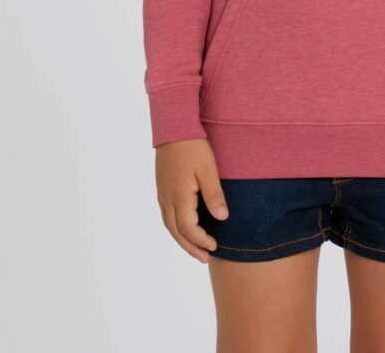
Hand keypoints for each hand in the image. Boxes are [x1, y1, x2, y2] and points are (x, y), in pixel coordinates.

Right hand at [154, 138, 228, 262]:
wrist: (174, 127)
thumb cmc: (193, 147)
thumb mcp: (208, 169)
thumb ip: (214, 195)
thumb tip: (222, 218)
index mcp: (179, 196)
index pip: (188, 228)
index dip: (201, 240)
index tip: (215, 246)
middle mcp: (167, 198)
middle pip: (176, 232)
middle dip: (190, 247)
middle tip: (204, 258)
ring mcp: (162, 193)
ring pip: (169, 225)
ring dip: (182, 239)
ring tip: (195, 248)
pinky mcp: (162, 187)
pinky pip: (167, 215)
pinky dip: (176, 227)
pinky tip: (184, 227)